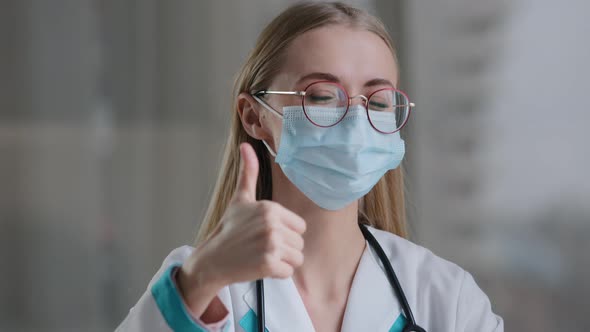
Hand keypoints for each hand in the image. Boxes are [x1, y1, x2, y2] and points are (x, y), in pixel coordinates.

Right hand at [177, 142, 305, 314]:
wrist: (212, 259)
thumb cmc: (229, 230)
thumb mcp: (240, 199)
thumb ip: (248, 173)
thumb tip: (246, 146)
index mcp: (270, 207)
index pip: (300, 227)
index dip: (286, 233)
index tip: (265, 234)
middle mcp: (272, 223)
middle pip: (300, 243)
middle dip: (284, 249)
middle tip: (261, 247)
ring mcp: (270, 244)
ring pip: (297, 258)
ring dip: (282, 262)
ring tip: (261, 256)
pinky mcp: (268, 263)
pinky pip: (288, 273)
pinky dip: (276, 274)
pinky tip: (259, 267)